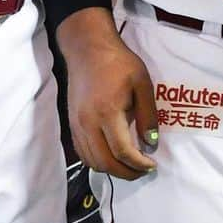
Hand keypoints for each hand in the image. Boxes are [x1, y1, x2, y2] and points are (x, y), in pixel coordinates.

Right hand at [57, 8, 158, 180]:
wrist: (87, 48)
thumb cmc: (118, 62)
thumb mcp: (141, 82)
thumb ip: (147, 114)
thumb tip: (150, 143)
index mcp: (107, 112)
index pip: (122, 152)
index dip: (138, 164)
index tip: (151, 164)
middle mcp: (88, 123)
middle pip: (105, 163)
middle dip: (126, 173)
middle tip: (142, 170)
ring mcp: (77, 125)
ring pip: (92, 161)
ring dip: (111, 170)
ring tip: (129, 165)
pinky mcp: (72, 124)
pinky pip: (82, 153)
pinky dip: (97, 161)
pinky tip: (110, 156)